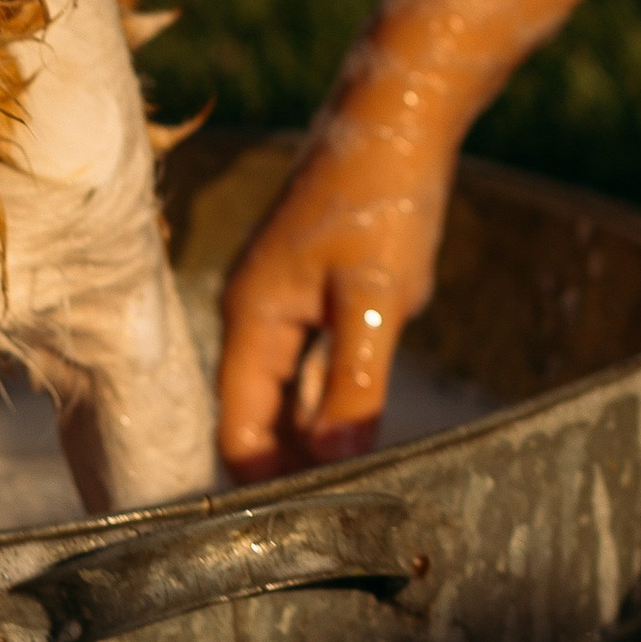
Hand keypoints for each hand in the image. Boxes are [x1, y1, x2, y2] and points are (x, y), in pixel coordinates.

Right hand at [217, 66, 457, 479]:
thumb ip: (352, 385)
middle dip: (295, 462)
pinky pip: (317, 357)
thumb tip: (332, 463)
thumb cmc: (383, 200)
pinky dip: (338, 387)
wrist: (403, 113)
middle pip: (260, 416)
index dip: (266, 482)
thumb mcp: (374, 301)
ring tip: (360, 478)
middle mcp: (256, 313)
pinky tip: (372, 408)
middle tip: (344, 514)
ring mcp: (287, 298)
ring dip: (321, 427)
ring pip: (292, 388)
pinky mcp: (318, 285)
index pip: (237, 431)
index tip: (307, 528)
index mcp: (251, 318)